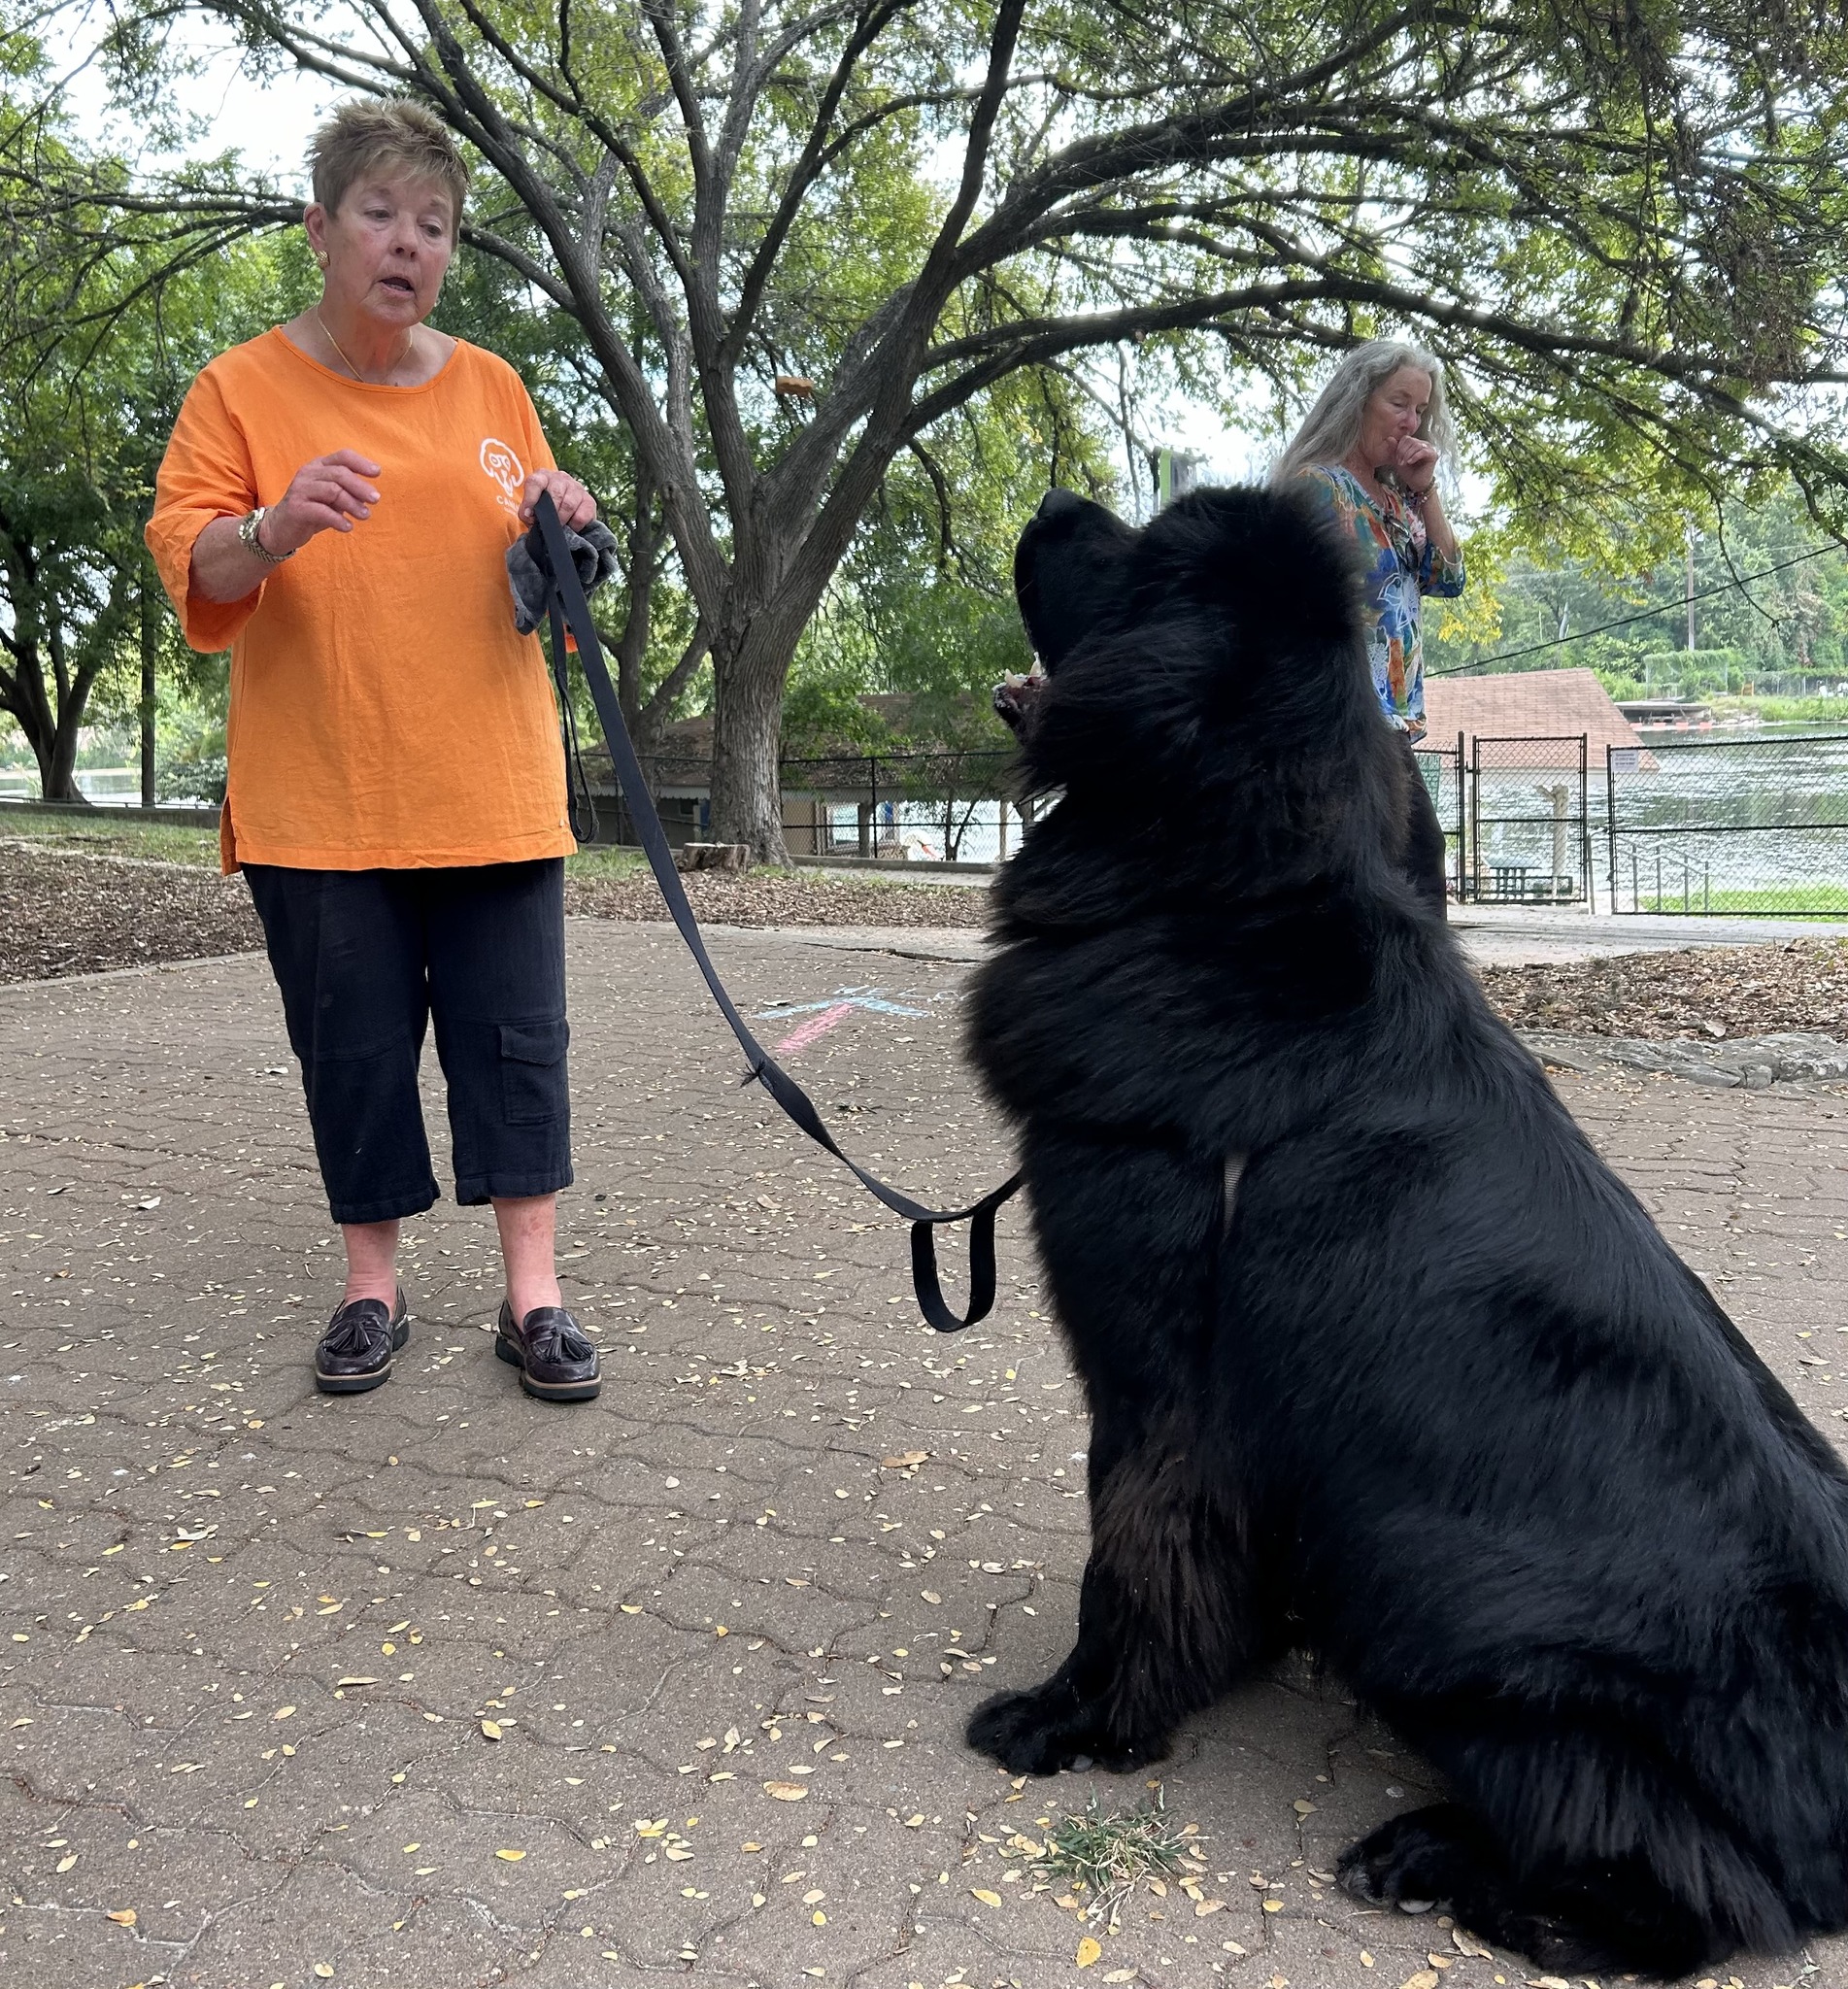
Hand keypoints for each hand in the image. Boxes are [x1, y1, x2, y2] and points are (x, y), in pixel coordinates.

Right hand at [264, 450, 383, 552]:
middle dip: (360, 486)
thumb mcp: (332, 499)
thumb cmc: (312, 510)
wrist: (281, 527)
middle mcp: (309, 473)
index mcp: (319, 466)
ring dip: (352, 503)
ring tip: (365, 516)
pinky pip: (321, 511)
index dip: (361, 462)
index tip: (377, 472)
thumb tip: (369, 495)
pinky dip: (338, 519)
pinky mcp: (296, 507)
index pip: (342, 456)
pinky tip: (348, 527)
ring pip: (332, 490)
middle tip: (376, 499)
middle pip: (339, 473)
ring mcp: (300, 489)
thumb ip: (348, 493)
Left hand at [520, 469, 596, 528]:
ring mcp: (577, 487)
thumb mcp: (532, 509)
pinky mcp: (590, 501)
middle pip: (555, 494)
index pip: (535, 482)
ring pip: (569, 505)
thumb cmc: (544, 510)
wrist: (566, 514)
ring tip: (558, 527)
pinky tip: (570, 526)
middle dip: (550, 514)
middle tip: (547, 525)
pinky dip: (574, 525)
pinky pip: (581, 516)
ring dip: (562, 519)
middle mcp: (560, 478)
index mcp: (543, 476)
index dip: (531, 499)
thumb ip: (527, 513)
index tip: (528, 515)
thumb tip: (530, 516)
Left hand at [1389, 436, 1438, 492]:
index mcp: (1415, 443)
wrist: (1416, 484)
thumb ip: (1394, 450)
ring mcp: (1429, 448)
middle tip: (1399, 462)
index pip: (1406, 438)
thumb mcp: (1398, 460)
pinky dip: (1415, 456)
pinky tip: (1410, 462)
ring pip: (1416, 445)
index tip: (1396, 459)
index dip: (1399, 447)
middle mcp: (1423, 444)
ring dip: (1407, 455)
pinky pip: (1423, 451)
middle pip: (1410, 440)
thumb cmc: (1408, 472)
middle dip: (1402, 452)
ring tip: (1404, 464)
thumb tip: (1389, 438)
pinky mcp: (1433, 455)